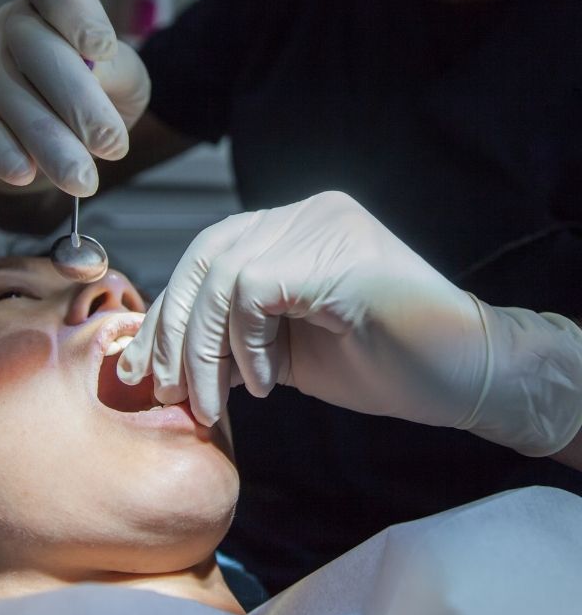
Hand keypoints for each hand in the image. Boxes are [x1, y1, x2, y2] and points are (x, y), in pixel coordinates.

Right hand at [0, 0, 150, 195]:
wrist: (53, 158)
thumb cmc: (91, 110)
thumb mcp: (122, 87)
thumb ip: (116, 73)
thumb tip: (94, 72)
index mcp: (56, 2)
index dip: (72, 4)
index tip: (100, 50)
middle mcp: (12, 17)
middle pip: (31, 42)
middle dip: (74, 99)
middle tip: (108, 145)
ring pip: (3, 87)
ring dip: (46, 139)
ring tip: (80, 178)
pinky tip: (23, 171)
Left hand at [119, 192, 581, 455]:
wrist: (466, 375)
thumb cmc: (384, 363)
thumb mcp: (284, 354)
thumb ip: (231, 342)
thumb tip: (161, 360)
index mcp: (293, 229)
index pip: (208, 255)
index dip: (170, 311)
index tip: (148, 367)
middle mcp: (305, 214)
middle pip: (205, 256)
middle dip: (174, 330)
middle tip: (168, 390)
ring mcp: (323, 226)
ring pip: (221, 273)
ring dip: (204, 349)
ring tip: (213, 400)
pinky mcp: (335, 253)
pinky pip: (253, 289)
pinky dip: (245, 342)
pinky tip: (269, 382)